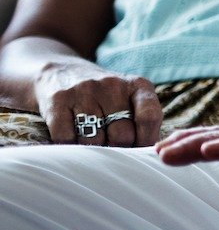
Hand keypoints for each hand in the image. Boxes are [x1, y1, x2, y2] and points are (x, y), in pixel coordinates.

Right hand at [34, 62, 161, 146]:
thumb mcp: (130, 99)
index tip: (137, 154)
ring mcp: (85, 90)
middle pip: (122, 135)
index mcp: (138, 85)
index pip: (149, 117)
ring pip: (93, 141)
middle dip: (116, 150)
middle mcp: (113, 84)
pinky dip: (68, 145)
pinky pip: (66, 139)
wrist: (61, 73)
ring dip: (91, 149)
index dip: (145, 141)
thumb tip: (149, 156)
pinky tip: (70, 136)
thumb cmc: (104, 96)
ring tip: (89, 140)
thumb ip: (142, 122)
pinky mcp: (58, 100)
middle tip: (109, 150)